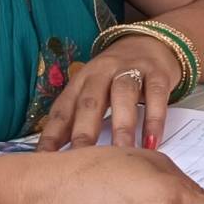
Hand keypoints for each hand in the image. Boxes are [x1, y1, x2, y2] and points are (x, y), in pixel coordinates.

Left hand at [37, 35, 178, 151]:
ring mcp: (131, 69)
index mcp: (81, 80)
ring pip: (123, 95)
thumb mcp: (94, 91)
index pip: (62, 110)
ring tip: (121, 153)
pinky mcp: (158, 72)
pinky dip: (153, 120)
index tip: (46, 161)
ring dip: (121, 126)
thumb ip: (79, 117)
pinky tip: (151, 143)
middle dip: (84, 133)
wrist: (151, 41)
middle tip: (82, 161)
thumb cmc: (117, 76)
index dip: (52, 135)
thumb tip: (59, 156)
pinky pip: (155, 95)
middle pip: (90, 102)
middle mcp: (103, 71)